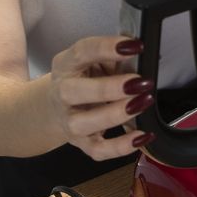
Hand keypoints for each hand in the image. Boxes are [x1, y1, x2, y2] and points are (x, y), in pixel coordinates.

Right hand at [48, 36, 155, 160]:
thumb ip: (114, 56)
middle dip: (109, 88)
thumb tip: (136, 49)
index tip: (136, 45)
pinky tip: (143, 135)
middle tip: (139, 82)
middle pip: (74, 92)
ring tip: (143, 102)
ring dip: (116, 114)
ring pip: (84, 123)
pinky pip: (99, 150)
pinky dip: (121, 146)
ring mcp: (69, 121)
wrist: (53, 108)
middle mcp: (62, 93)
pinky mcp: (81, 143)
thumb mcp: (94, 61)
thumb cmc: (83, 78)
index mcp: (65, 66)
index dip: (107, 47)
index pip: (82, 52)